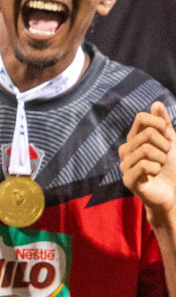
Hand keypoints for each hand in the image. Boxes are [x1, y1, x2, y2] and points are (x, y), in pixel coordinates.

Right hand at [121, 102, 175, 222]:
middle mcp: (125, 150)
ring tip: (161, 167)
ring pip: (146, 150)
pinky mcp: (128, 180)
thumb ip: (163, 123)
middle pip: (147, 135)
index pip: (141, 118)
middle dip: (164, 146)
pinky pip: (145, 166)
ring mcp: (125, 165)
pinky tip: (155, 175)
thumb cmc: (171, 167)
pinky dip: (157, 170)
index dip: (160, 124)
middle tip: (165, 157)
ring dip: (162, 159)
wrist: (173, 193)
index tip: (168, 136)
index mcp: (133, 139)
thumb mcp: (170, 142)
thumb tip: (156, 103)